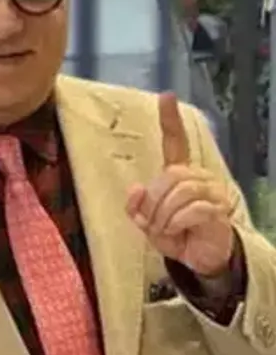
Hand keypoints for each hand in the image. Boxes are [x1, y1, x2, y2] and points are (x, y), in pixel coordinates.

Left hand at [125, 93, 235, 276]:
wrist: (198, 258)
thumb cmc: (174, 235)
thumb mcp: (146, 222)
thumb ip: (136, 206)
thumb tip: (136, 188)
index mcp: (178, 174)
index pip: (175, 142)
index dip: (170, 120)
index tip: (166, 96)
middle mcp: (197, 177)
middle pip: (169, 176)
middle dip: (153, 202)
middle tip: (152, 222)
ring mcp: (211, 192)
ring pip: (180, 191)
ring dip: (163, 215)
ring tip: (164, 228)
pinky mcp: (218, 209)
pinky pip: (191, 209)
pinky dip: (176, 223)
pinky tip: (177, 231)